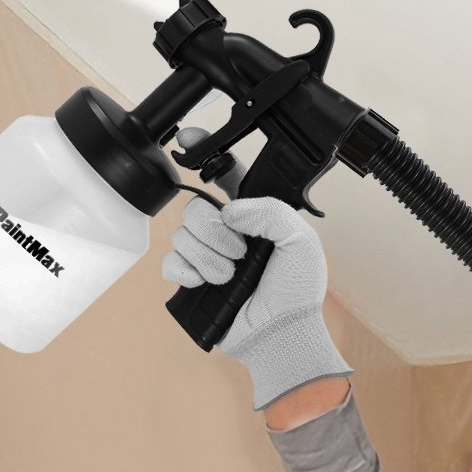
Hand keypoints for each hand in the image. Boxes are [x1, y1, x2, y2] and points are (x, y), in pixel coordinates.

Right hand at [160, 128, 351, 410]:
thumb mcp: (301, 240)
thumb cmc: (297, 291)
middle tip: (240, 253)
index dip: (204, 152)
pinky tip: (206, 283)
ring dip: (209, 259)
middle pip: (195, 207)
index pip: (225, 174)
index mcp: (253, 215)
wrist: (282, 334)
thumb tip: (231, 210)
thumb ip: (271, 211)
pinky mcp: (191, 281)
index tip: (187, 137)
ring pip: (181, 235)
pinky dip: (187, 273)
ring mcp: (206, 256)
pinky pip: (170, 264)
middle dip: (216, 232)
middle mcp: (227, 232)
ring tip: (231, 276)